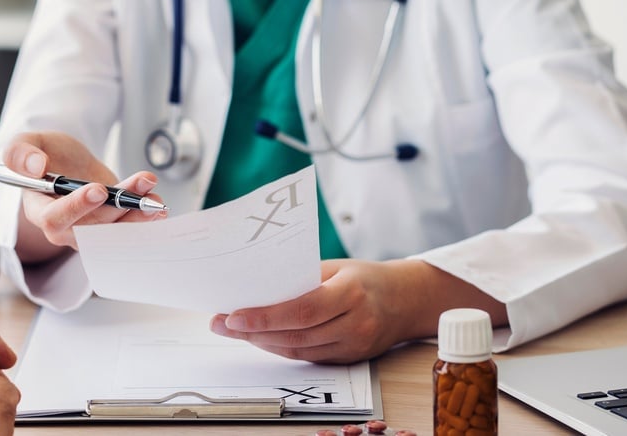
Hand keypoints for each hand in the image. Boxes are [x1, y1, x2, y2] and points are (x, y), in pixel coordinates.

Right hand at [3, 131, 165, 258]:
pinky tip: (157, 203)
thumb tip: (35, 167)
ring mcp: (88, 229)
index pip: (54, 218)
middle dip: (118, 209)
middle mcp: (64, 227)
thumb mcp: (28, 142)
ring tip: (154, 196)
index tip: (98, 190)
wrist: (67, 160)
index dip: (76, 207)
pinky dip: (144, 217)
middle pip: (91, 228)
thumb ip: (20, 152)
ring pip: (113, 230)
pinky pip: (126, 228)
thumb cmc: (45, 154)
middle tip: (140, 188)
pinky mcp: (108, 225)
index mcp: (38, 209)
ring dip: (137, 214)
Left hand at [210, 260, 507, 362]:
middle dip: (252, 331)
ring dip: (261, 343)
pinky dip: (280, 348)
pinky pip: (307, 357)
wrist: (406, 300)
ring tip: (233, 331)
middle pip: (295, 335)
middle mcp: (355, 323)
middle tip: (220, 323)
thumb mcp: (336, 267)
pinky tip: (260, 339)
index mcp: (352, 293)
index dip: (265, 317)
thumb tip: (256, 285)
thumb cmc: (365, 277)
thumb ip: (302, 278)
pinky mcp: (349, 359)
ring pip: (297, 351)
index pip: (302, 310)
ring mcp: (353, 346)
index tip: (233, 315)